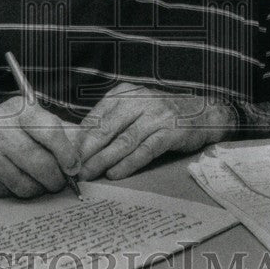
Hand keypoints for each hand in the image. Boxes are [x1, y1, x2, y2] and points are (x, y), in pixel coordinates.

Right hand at [0, 96, 81, 197]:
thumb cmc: (10, 129)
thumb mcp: (34, 119)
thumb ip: (63, 132)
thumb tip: (88, 153)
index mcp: (19, 110)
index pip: (51, 132)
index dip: (67, 154)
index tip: (74, 167)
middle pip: (41, 164)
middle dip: (57, 178)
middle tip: (61, 181)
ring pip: (28, 184)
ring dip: (40, 188)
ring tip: (39, 180)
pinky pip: (11, 193)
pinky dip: (21, 191)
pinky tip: (17, 180)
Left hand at [77, 83, 237, 180]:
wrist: (203, 112)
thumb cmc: (162, 114)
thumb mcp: (134, 108)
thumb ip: (111, 121)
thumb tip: (80, 142)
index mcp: (124, 93)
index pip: (96, 117)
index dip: (79, 139)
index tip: (66, 155)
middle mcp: (139, 100)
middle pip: (106, 128)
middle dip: (87, 151)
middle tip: (71, 169)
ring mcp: (156, 115)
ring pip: (123, 141)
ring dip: (103, 160)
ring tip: (88, 175)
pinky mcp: (170, 131)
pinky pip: (145, 150)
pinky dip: (128, 163)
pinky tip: (115, 174)